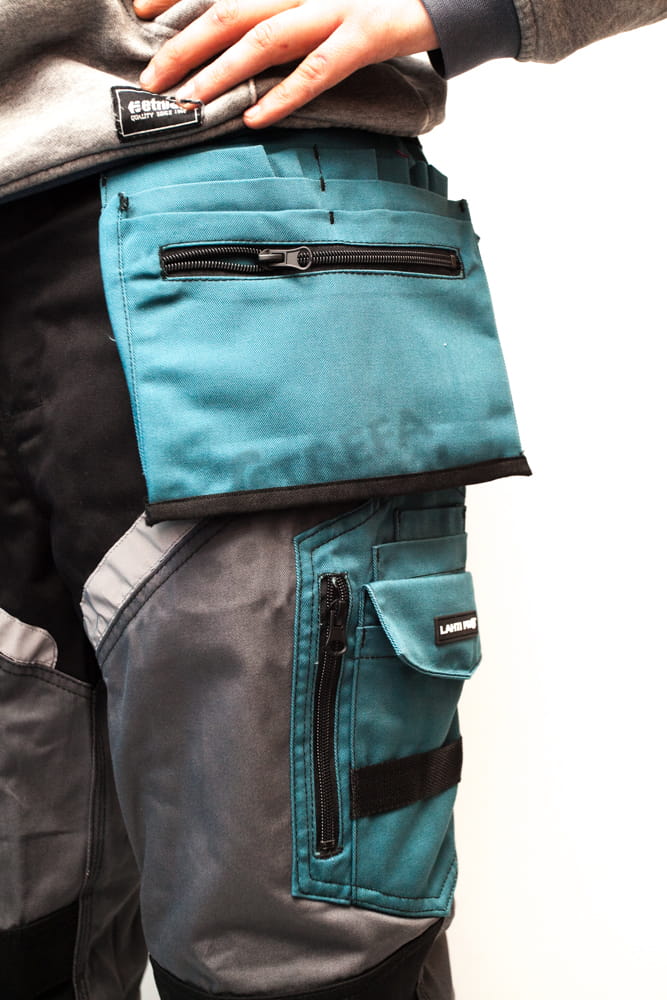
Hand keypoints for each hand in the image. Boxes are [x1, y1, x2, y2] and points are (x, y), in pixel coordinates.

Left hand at [135, 0, 437, 127]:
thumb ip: (284, 4)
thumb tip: (241, 31)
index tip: (139, 7)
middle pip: (230, 10)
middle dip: (184, 44)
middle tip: (152, 78)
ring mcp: (337, 6)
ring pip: (265, 37)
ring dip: (221, 72)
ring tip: (190, 101)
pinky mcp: (367, 35)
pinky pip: (318, 70)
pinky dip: (284, 94)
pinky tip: (254, 117)